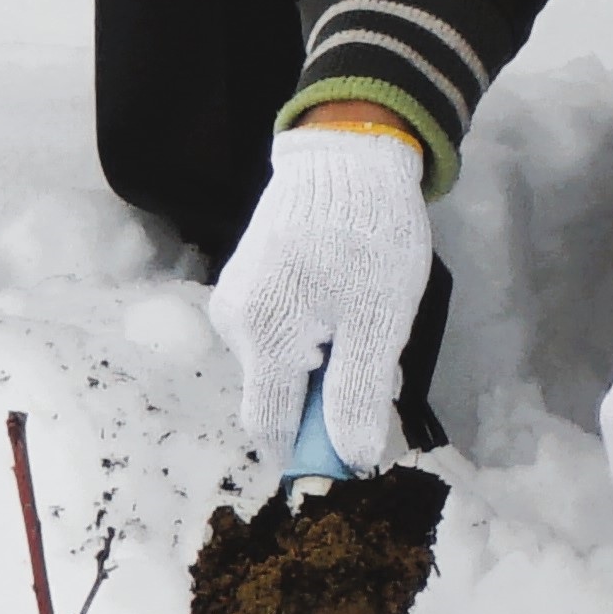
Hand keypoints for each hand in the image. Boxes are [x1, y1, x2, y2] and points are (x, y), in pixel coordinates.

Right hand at [209, 119, 431, 468]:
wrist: (349, 152)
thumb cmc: (370, 237)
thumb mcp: (379, 322)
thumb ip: (358, 395)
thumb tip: (351, 461)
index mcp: (261, 336)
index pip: (271, 427)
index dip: (310, 452)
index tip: (353, 453)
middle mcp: (233, 321)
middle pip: (276, 394)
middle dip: (326, 399)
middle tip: (379, 369)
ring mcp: (235, 297)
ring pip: (278, 362)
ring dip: (323, 366)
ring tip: (367, 325)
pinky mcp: (246, 278)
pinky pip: (276, 330)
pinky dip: (312, 336)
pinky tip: (346, 306)